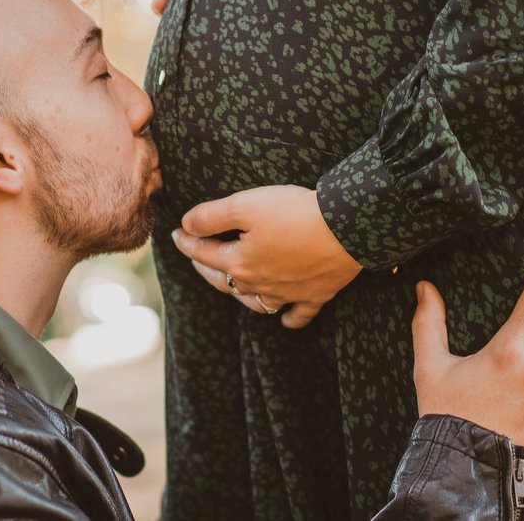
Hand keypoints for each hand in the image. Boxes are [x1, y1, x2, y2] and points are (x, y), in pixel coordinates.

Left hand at [171, 184, 362, 328]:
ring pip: (256, 302)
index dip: (187, 241)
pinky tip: (284, 319)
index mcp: (239, 264)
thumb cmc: (294, 213)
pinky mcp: (316, 295)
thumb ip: (212, 216)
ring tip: (232, 284)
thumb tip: (186, 225)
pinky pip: (299, 315)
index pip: (204, 253)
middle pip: (225, 280)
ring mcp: (288, 294)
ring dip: (240, 295)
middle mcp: (260, 285)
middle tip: (196, 257)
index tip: (176, 233)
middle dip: (205, 268)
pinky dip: (289, 318)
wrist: (347, 228)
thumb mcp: (245, 205)